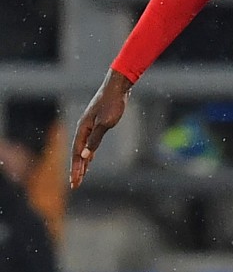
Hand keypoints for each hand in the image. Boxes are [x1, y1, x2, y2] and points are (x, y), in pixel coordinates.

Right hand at [69, 69, 132, 188]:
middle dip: (77, 169)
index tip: (75, 182)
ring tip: (81, 175)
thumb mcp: (105, 123)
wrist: (118, 87)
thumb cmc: (113, 103)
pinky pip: (89, 142)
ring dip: (82, 162)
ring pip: (83, 148)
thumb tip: (84, 156)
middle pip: (77, 153)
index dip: (75, 169)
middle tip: (75, 184)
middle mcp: (83, 128)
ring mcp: (90, 126)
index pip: (76, 153)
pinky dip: (88, 152)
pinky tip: (89, 157)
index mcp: (83, 129)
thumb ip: (95, 139)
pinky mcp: (97, 123)